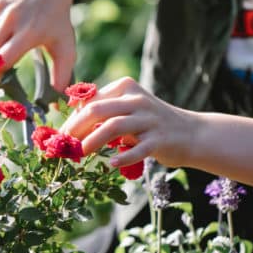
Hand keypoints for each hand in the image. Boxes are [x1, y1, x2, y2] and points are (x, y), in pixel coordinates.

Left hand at [60, 77, 195, 167]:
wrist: (191, 133)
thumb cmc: (151, 124)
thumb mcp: (129, 110)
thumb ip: (105, 113)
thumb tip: (71, 126)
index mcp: (126, 87)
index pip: (91, 101)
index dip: (73, 119)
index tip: (61, 135)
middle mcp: (137, 100)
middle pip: (98, 110)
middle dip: (77, 128)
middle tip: (65, 145)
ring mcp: (149, 119)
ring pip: (114, 127)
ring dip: (93, 141)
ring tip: (81, 153)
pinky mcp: (159, 139)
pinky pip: (138, 149)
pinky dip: (123, 157)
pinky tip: (111, 164)